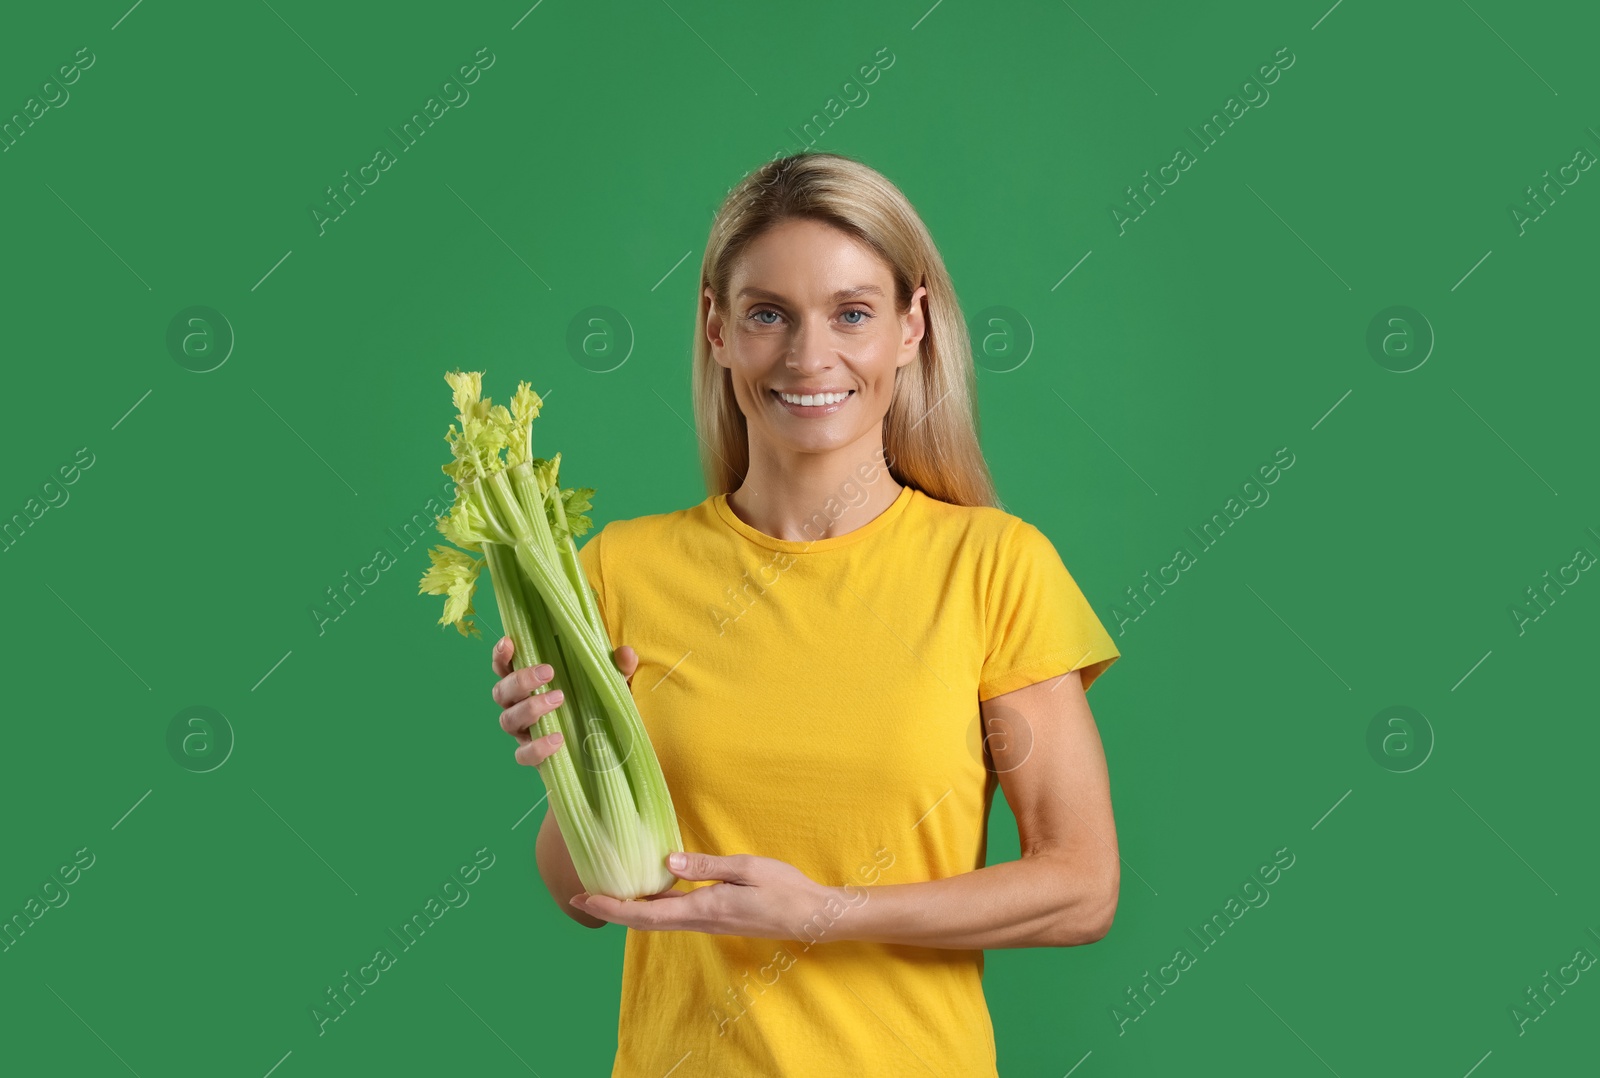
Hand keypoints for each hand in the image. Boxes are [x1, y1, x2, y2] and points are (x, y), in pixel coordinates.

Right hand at [491, 636, 639, 765]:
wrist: (604, 749)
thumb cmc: (596, 706)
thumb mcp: (612, 685)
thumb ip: (618, 668)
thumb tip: (625, 653)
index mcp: (529, 684)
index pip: (504, 667)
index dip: (501, 655)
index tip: (510, 643)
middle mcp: (519, 706)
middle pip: (501, 692)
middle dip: (521, 680)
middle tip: (549, 672)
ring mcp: (523, 732)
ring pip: (507, 719)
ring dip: (530, 708)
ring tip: (559, 699)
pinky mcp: (532, 756)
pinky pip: (523, 754)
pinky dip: (537, 747)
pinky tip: (558, 739)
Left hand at [571, 852, 838, 938]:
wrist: (811, 915)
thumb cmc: (783, 888)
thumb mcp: (746, 868)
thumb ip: (706, 866)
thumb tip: (667, 862)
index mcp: (704, 908)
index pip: (647, 914)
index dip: (612, 908)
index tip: (583, 898)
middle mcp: (700, 920)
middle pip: (644, 921)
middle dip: (610, 910)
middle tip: (579, 896)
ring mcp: (708, 922)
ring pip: (657, 920)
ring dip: (628, 910)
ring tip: (606, 893)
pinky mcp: (716, 918)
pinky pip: (674, 916)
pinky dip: (651, 908)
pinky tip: (648, 894)